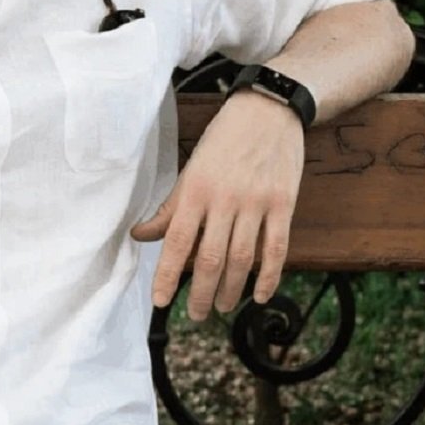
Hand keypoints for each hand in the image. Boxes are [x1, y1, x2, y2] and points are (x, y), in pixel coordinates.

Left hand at [131, 91, 304, 318]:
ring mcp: (256, 203)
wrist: (268, 110)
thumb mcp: (191, 168)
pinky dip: (268, 277)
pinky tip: (259, 295)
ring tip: (220, 307)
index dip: (167, 275)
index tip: (160, 302)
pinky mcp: (283, 204)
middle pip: (210, 258)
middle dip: (199, 292)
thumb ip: (170, 207)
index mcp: (196, 189)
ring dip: (230, 290)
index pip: (178, 241)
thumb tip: (140, 235)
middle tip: (194, 315)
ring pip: (242, 259)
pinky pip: (276, 249)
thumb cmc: (223, 139)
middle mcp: (225, 199)